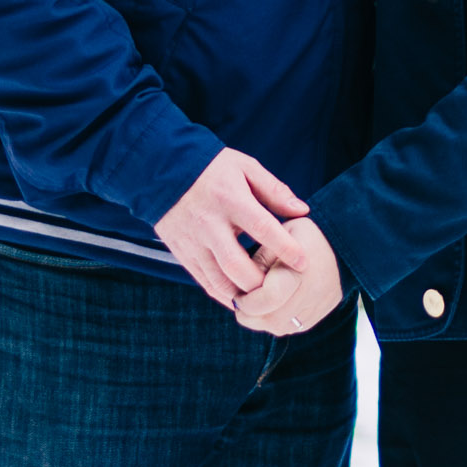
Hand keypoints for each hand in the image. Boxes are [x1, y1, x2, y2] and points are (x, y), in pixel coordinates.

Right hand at [154, 149, 309, 306]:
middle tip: (281, 288)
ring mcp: (193, 241)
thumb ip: (274, 190)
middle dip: (261, 282)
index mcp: (229, 199)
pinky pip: (204, 282)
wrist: (162, 169)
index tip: (304, 263)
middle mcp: (209, 224)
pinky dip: (224, 295)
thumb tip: (302, 211)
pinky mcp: (182, 252)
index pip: (261, 228)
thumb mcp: (245, 167)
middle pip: (236, 264)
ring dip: (243, 295)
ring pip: (218, 281)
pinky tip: (241, 298)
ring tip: (263, 298)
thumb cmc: (212, 168)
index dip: (285, 248)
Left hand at [234, 218, 343, 335]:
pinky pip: (290, 327)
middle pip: (269, 320)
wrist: (343, 243)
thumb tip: (240, 288)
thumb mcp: (279, 233)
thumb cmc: (305, 234)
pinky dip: (275, 319)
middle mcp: (311, 294)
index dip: (245, 301)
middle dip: (248, 313)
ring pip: (278, 328)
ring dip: (260, 319)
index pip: (266, 299)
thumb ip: (258, 259)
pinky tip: (272, 302)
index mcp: (299, 270)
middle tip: (240, 298)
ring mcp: (317, 308)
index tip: (236, 293)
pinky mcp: (318, 316)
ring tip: (255, 299)